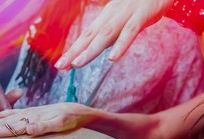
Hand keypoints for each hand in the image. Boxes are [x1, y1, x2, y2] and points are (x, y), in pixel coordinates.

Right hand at [0, 103, 95, 137]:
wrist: (79, 110)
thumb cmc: (71, 119)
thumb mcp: (62, 124)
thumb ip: (45, 127)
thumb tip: (29, 129)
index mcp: (31, 120)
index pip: (9, 128)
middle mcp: (27, 116)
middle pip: (3, 123)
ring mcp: (28, 113)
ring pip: (5, 118)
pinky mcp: (31, 113)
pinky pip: (12, 114)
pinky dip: (1, 115)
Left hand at [54, 0, 172, 68]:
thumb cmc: (143, 2)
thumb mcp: (123, 18)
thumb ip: (111, 33)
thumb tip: (97, 49)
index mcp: (107, 17)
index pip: (86, 36)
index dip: (73, 50)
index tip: (61, 65)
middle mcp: (112, 15)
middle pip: (90, 36)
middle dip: (74, 52)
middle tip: (60, 66)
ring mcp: (126, 14)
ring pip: (105, 34)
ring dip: (90, 50)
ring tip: (77, 64)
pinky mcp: (143, 14)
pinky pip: (131, 31)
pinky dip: (121, 44)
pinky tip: (112, 58)